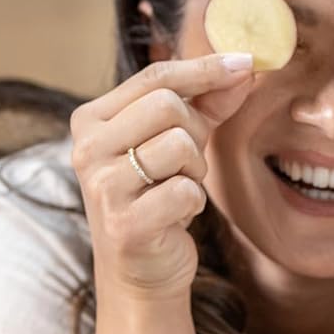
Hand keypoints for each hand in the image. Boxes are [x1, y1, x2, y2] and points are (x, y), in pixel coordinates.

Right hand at [69, 53, 254, 298]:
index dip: (205, 69)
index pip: (154, 77)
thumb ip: (206, 105)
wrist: (141, 271)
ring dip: (194, 172)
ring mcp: (102, 185)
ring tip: (176, 191)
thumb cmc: (159, 199)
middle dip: (195, 134)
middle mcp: (87, 147)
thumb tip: (245, 67)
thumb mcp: (179, 145)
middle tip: (187, 165)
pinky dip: (193, 203)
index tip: (246, 62)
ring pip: (180, 145)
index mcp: (92, 119)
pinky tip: (174, 216)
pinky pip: (186, 191)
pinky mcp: (125, 222)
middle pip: (168, 106)